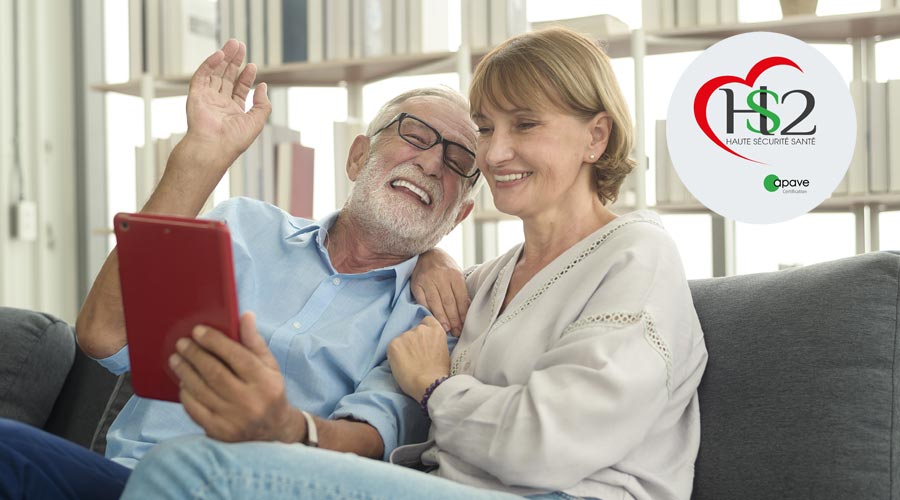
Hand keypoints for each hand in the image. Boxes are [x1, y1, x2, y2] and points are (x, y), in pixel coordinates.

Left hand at [168, 312, 305, 443]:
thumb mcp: (269, 366)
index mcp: (265, 382)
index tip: (198, 331)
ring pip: (201, 390)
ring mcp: (233, 419)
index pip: (236, 356)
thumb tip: (245, 316)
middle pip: (215, 372)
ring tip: (176, 358)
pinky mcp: (218, 432)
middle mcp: (250, 402)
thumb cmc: (268, 391)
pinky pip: (194, 409)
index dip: (214, 341)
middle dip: (195, 354)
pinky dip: (186, 393)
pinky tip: (183, 381)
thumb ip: (255, 342)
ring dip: (185, 371)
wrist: (272, 431)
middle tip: (182, 343)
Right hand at [184, 39, 271, 167]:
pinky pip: (201, 75)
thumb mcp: (257, 121)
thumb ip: (263, 104)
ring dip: (223, 58)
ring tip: (233, 44)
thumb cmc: (235, 140)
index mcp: (232, 111)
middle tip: (240, 46)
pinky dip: (209, 64)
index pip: (239, 89)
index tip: (252, 65)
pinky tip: (220, 55)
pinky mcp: (195, 95)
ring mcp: (206, 99)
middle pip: (226, 77)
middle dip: (234, 61)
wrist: (214, 147)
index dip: (246, 77)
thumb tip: (264, 86)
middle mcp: (219, 104)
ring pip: (215, 73)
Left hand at [387, 317, 450, 401]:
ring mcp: (406, 335)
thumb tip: (426, 345)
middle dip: (413, 341)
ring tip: (408, 363)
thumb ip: (434, 342)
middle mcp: (421, 329)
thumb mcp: (444, 351)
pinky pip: (393, 347)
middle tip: (415, 356)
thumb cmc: (439, 373)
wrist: (428, 384)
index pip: (427, 321)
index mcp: (436, 330)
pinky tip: (401, 364)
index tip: (423, 340)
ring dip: (404, 347)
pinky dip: (395, 355)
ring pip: (402, 339)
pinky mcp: (394, 344)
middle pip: (414, 331)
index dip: (424, 330)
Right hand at [411, 248, 469, 336]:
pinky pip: (423, 301)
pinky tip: (432, 320)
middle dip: (454, 320)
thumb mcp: (456, 273)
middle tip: (456, 332)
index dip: (463, 314)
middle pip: (449, 302)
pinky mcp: (416, 284)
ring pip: (436, 303)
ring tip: (446, 330)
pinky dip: (428, 312)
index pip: (461, 298)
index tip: (464, 326)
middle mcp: (441, 276)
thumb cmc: (444, 267)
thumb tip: (466, 311)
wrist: (426, 253)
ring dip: (441, 318)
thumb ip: (460, 290)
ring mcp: (427, 280)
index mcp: (454, 274)